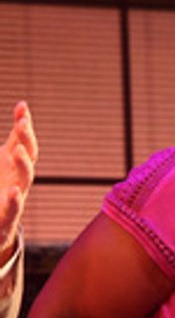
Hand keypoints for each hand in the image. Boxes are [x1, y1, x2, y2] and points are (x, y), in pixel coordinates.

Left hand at [0, 101, 36, 258]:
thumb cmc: (1, 183)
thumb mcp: (5, 155)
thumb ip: (15, 136)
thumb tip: (22, 104)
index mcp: (18, 164)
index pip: (27, 142)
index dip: (26, 127)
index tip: (21, 110)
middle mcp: (20, 177)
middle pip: (29, 157)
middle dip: (26, 140)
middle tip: (20, 126)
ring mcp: (16, 195)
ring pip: (25, 179)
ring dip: (22, 164)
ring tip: (16, 150)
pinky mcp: (7, 214)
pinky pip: (14, 207)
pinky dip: (15, 199)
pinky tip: (12, 190)